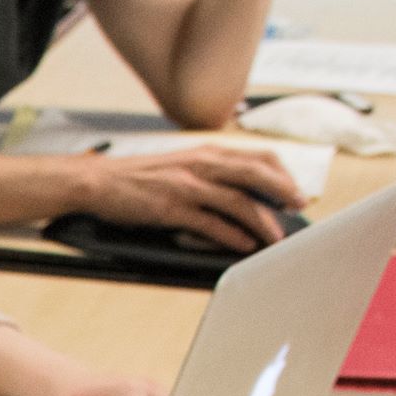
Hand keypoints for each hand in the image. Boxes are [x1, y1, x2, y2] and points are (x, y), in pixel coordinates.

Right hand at [70, 143, 302, 247]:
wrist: (97, 181)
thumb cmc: (137, 176)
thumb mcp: (179, 164)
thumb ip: (209, 172)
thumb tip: (237, 190)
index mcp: (206, 152)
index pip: (258, 155)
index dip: (282, 173)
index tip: (293, 190)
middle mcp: (201, 164)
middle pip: (256, 173)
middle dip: (283, 191)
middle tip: (298, 207)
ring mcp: (186, 186)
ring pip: (238, 200)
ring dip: (262, 220)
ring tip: (275, 236)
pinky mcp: (171, 208)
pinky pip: (210, 223)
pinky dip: (231, 235)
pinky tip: (243, 244)